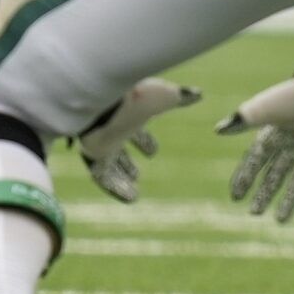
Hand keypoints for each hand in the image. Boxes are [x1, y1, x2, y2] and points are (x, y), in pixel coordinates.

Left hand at [78, 78, 201, 202]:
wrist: (106, 100)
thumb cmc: (138, 95)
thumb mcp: (166, 96)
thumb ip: (182, 96)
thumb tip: (199, 93)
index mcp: (129, 115)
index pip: (136, 131)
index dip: (144, 142)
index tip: (152, 152)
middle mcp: (113, 129)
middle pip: (119, 150)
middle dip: (127, 163)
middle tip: (136, 174)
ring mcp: (101, 142)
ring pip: (110, 166)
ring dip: (122, 180)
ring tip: (135, 196)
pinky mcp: (93, 154)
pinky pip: (102, 175)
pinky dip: (115, 188)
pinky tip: (131, 199)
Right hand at [217, 76, 293, 221]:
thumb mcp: (263, 110)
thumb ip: (241, 121)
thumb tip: (218, 130)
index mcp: (275, 134)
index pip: (255, 161)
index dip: (245, 178)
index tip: (235, 198)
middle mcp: (293, 145)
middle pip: (276, 175)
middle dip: (265, 194)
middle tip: (255, 214)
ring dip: (289, 201)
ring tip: (280, 221)